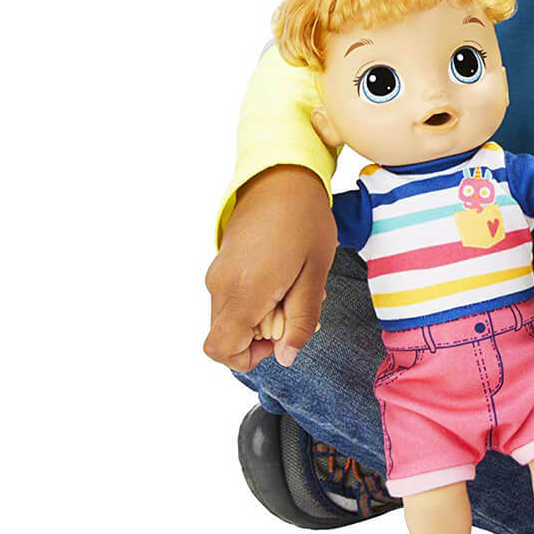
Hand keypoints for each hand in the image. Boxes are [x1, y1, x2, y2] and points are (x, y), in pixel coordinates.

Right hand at [204, 165, 335, 370]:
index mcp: (244, 291)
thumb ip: (301, 320)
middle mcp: (221, 284)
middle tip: (296, 304)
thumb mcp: (315, 274)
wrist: (282, 175)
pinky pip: (232, 296)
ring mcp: (218, 272)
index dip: (250, 357)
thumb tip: (287, 357)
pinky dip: (255, 298)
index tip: (281, 335)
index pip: (221, 350)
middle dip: (262, 334)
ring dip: (261, 314)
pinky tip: (283, 274)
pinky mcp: (222, 262)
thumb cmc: (304, 221)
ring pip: (230, 317)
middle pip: (226, 336)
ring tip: (293, 285)